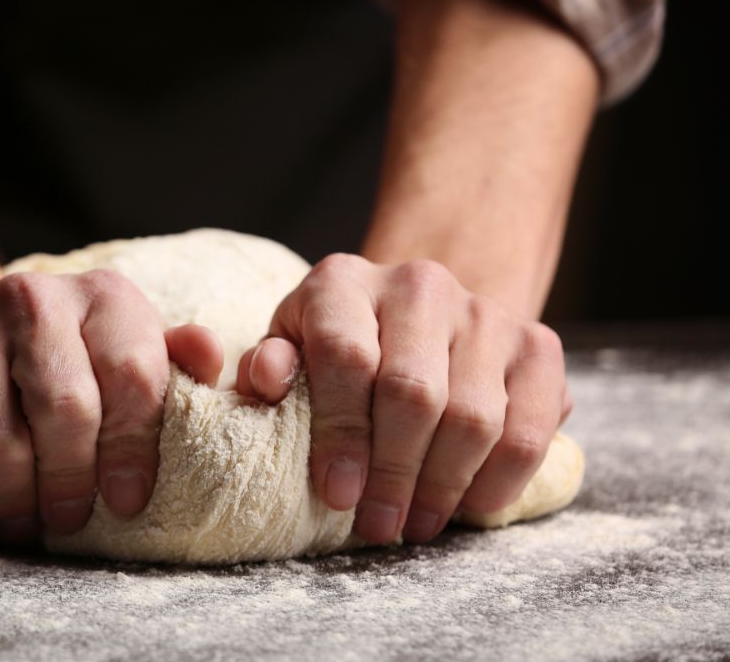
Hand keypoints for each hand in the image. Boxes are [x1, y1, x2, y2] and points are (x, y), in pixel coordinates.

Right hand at [0, 270, 223, 543]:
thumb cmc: (61, 370)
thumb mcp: (123, 360)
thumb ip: (169, 364)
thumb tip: (211, 356)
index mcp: (102, 296)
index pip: (134, 378)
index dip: (134, 450)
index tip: (128, 502)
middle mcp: (31, 295)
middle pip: (66, 410)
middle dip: (69, 482)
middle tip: (68, 520)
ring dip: (11, 498)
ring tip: (21, 521)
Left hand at [236, 255, 571, 544]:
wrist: (415, 313)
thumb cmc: (337, 344)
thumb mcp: (289, 348)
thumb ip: (269, 366)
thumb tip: (267, 378)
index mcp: (343, 282)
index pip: (346, 355)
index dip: (341, 433)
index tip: (337, 494)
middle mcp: (418, 284)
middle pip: (413, 392)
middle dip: (392, 473)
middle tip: (378, 524)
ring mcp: (484, 312)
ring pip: (474, 416)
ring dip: (442, 486)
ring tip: (415, 523)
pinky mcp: (537, 344)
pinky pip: (530, 428)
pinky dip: (500, 480)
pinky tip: (468, 506)